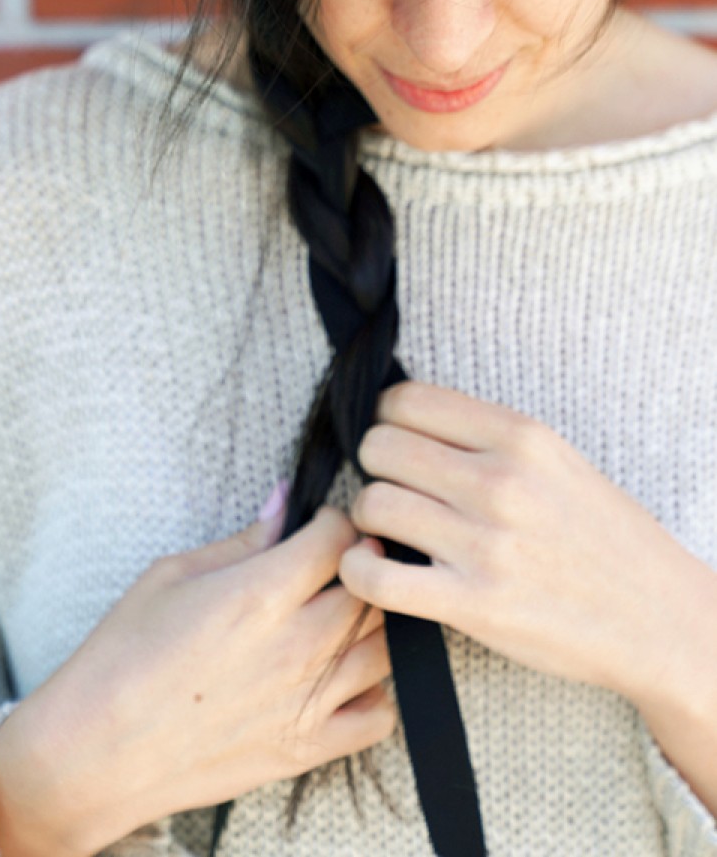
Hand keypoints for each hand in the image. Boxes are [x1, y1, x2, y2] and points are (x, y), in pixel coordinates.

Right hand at [0, 498, 392, 856]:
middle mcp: (296, 645)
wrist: (95, 750)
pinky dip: (375, 690)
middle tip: (339, 562)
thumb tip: (281, 503)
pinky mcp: (307, 748)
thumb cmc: (122, 655)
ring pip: (387, 646)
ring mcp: (308, 702)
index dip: (337, 520)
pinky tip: (345, 675)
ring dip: (375, 621)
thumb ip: (242, 540)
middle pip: (372, 588)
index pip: (339, 539)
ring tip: (343, 613)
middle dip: (363, 564)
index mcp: (261, 593)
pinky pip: (379, 715)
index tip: (323, 523)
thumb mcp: (171, 574)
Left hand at [339, 380, 700, 702]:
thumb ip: (489, 438)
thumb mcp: (557, 460)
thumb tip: (409, 419)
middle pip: (381, 446)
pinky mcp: (473, 604)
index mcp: (521, 437)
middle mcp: (500, 482)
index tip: (397, 441)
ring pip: (372, 503)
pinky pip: (375, 576)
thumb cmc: (604, 538)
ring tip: (390, 531)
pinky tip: (374, 567)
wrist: (658, 618)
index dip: (387, 419)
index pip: (407, 399)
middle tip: (396, 489)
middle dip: (377, 467)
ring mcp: (485, 543)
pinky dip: (358, 571)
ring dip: (369, 518)